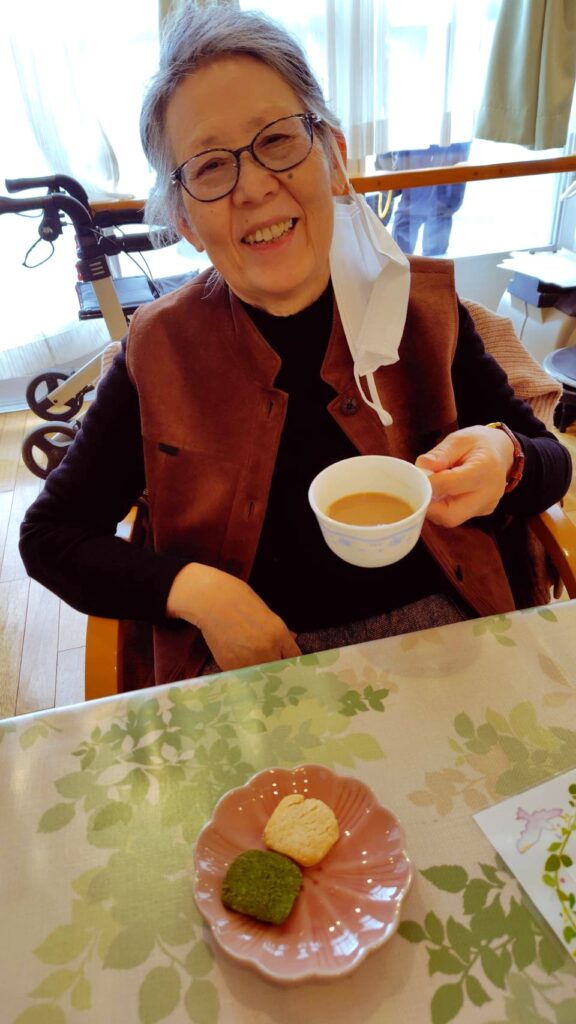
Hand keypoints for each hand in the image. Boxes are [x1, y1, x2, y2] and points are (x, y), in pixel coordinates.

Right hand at [166, 563, 300, 670]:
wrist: (212, 601)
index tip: (289, 665)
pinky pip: (242, 676)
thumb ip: (281, 632)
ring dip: (259, 674)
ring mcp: (248, 660)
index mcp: (279, 635)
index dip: (292, 663)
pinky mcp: (231, 666)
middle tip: (271, 668)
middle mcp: (267, 650)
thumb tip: (293, 639)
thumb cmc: (240, 602)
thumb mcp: (267, 614)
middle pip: (279, 672)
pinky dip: (242, 672)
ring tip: (253, 665)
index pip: (294, 659)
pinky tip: (239, 661)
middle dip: (277, 670)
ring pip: (260, 677)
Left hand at [415, 425, 514, 527]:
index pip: (450, 484)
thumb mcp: (459, 439)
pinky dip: (443, 507)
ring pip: (451, 518)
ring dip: (434, 507)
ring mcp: (486, 506)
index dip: (428, 483)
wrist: (502, 452)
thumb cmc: (479, 443)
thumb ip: (440, 453)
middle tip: (418, 488)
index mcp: (485, 468)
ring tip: (431, 487)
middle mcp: (489, 493)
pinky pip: (457, 516)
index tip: (416, 477)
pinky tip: (442, 492)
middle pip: (451, 514)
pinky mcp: (482, 512)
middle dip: (428, 505)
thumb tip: (421, 466)